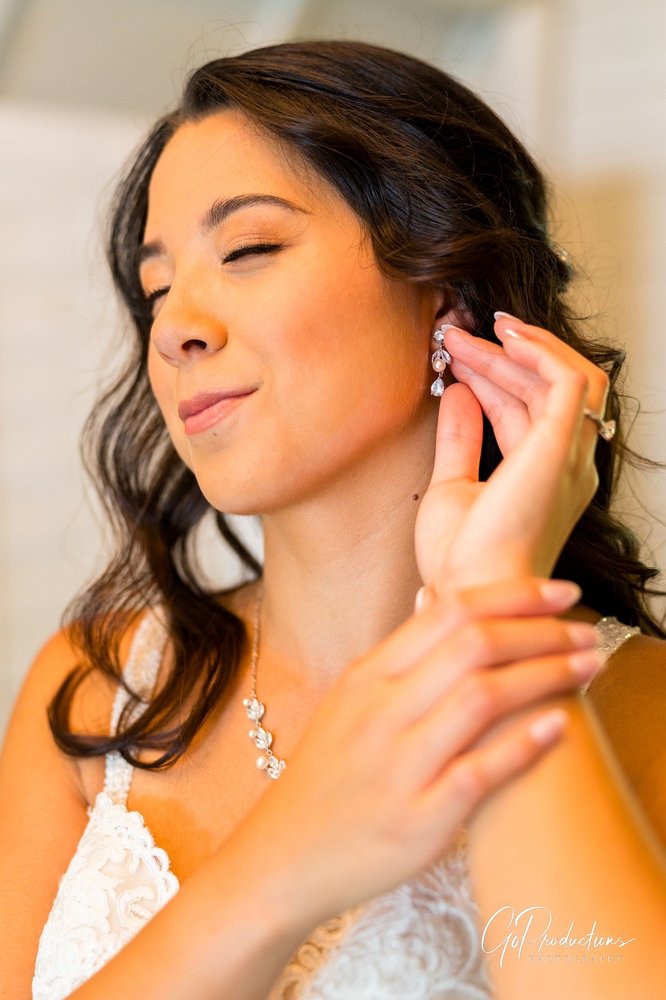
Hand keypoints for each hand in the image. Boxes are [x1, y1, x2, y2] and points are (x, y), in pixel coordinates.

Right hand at [229, 577, 600, 929]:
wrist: (285, 856)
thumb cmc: (328, 776)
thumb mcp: (350, 701)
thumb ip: (399, 656)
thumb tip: (439, 599)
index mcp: (367, 676)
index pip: (449, 611)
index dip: (514, 594)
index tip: (561, 592)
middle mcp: (380, 712)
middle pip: (472, 645)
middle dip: (542, 630)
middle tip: (587, 632)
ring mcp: (397, 765)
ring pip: (481, 698)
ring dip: (547, 676)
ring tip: (590, 666)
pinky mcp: (415, 820)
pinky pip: (478, 773)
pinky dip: (523, 746)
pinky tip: (558, 728)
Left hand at [414, 314, 609, 589]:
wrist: (470, 593)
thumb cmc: (462, 560)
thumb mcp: (453, 487)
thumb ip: (460, 440)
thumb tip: (458, 394)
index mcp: (547, 478)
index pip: (528, 411)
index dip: (494, 379)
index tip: (456, 358)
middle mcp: (570, 467)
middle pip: (545, 392)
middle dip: (499, 359)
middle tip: (454, 337)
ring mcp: (571, 458)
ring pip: (562, 379)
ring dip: (515, 350)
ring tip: (469, 333)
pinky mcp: (561, 450)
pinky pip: (570, 382)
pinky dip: (541, 352)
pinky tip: (504, 340)